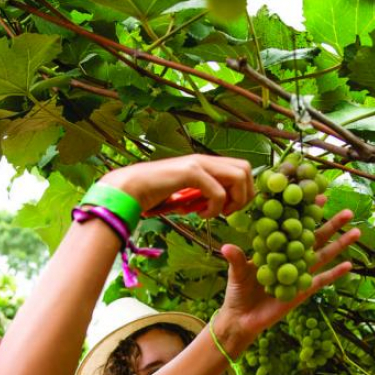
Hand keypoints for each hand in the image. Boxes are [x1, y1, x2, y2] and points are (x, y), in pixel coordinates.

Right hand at [100, 155, 253, 219]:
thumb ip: (202, 195)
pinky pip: (219, 192)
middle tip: (226, 212)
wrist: (129, 190)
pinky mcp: (190, 172)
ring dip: (232, 200)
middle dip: (243, 196)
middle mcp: (204, 160)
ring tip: (213, 212)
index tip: (226, 209)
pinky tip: (199, 215)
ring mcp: (197, 163)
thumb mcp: (184, 195)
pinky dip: (215, 208)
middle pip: (246, 169)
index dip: (242, 192)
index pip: (241, 169)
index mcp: (204, 164)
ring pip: (239, 176)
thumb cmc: (153, 195)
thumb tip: (217, 205)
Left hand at [211, 208, 361, 356]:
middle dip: (332, 224)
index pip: (293, 225)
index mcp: (276, 247)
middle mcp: (291, 256)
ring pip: (324, 255)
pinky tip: (350, 265)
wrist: (243, 318)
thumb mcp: (236, 274)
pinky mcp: (303, 290)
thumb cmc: (237, 292)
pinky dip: (336, 273)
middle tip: (348, 211)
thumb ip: (237, 260)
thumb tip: (227, 246)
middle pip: (315, 237)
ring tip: (356, 232)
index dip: (305, 212)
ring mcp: (300, 273)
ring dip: (340, 244)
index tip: (318, 196)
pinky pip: (322, 280)